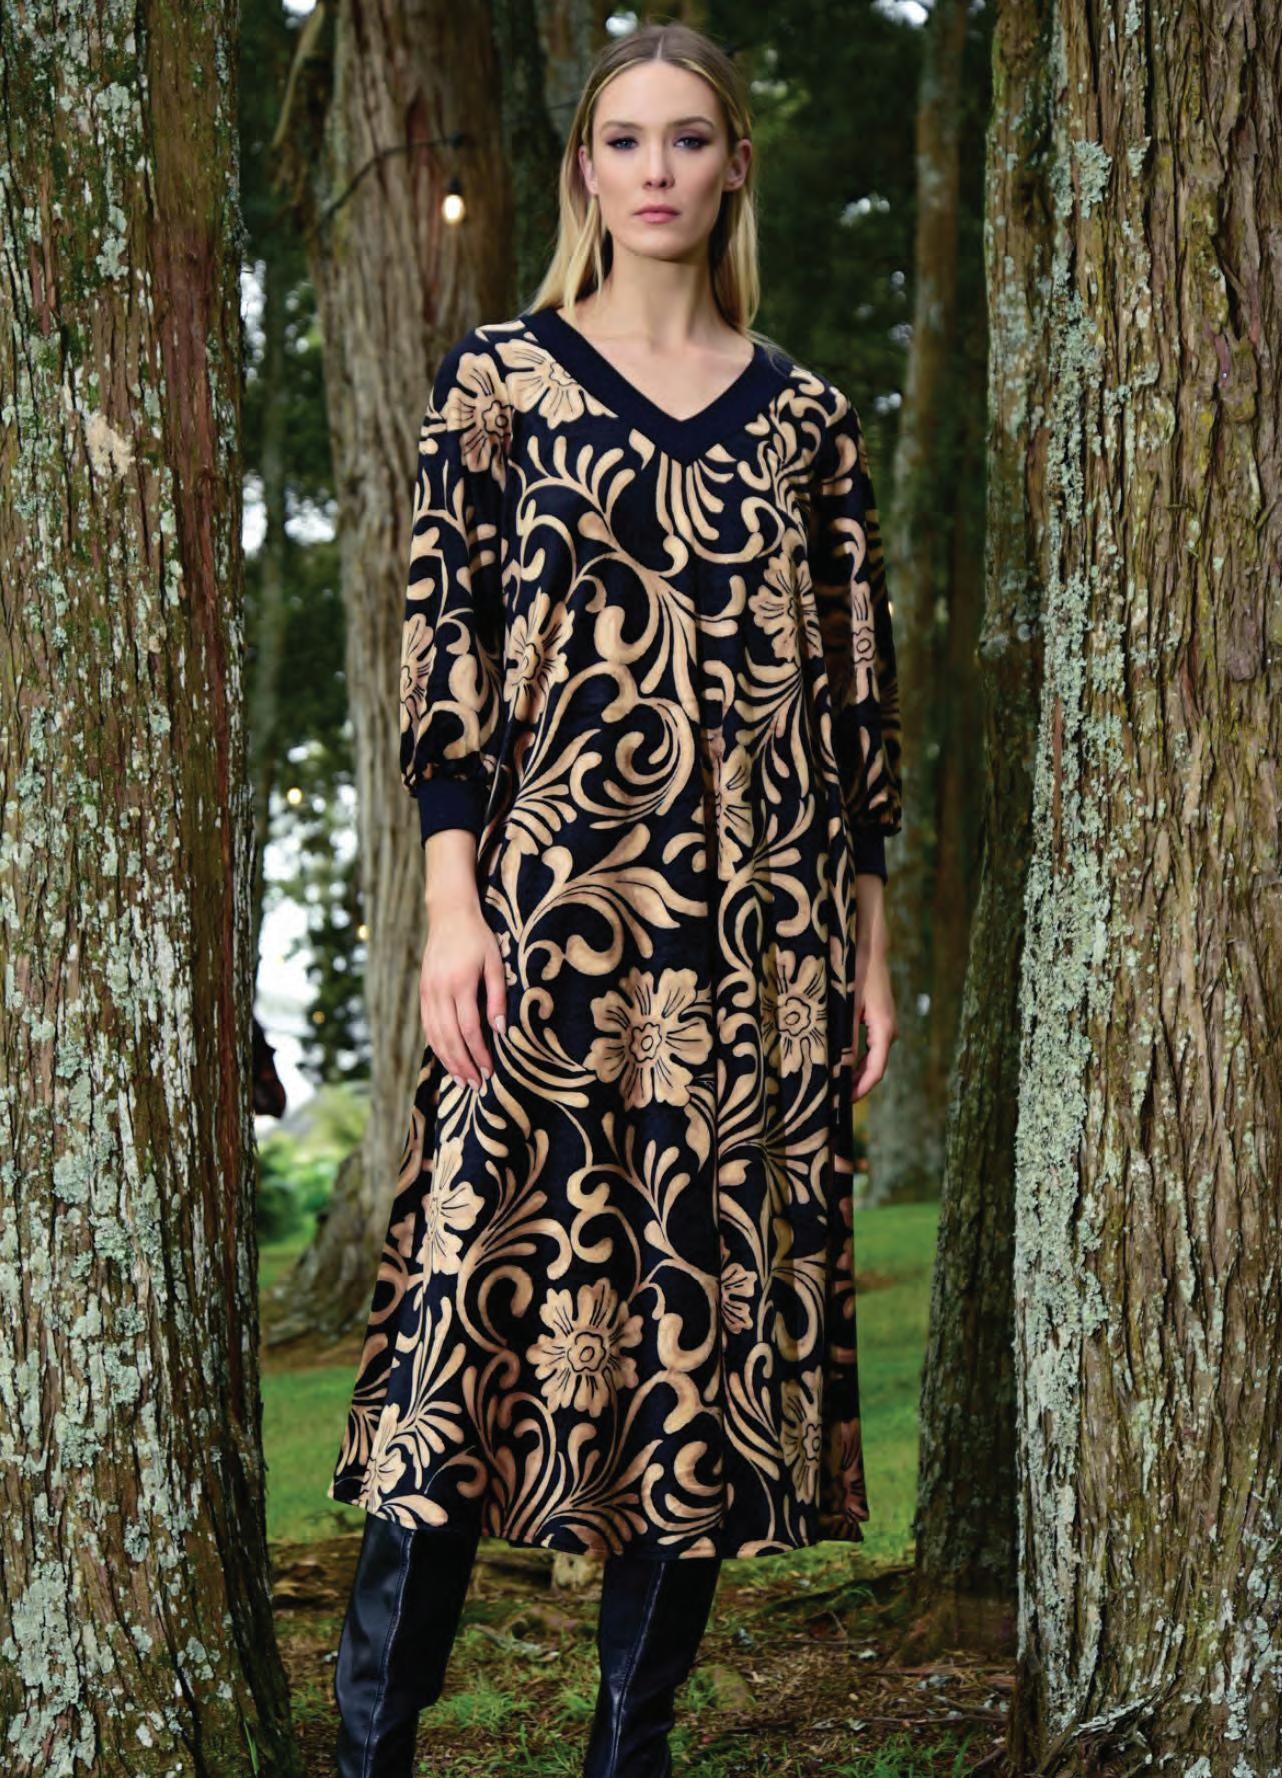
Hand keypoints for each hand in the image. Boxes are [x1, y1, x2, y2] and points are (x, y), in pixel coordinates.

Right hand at [420, 904, 507, 1089]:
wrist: (449, 916)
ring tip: (461, 1081)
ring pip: (435, 1035)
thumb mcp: (495, 963)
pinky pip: (428, 1026)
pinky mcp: (423, 992)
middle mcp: (439, 991)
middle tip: (476, 1086)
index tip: (489, 1072)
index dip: (479, 1054)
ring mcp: (427, 993)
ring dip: (448, 1061)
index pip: (469, 1029)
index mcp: (459, 984)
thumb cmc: (478, 938)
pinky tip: (446, 1059)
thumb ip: (498, 997)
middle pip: (450, 1038)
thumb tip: (500, 1031)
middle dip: (463, 1065)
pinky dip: (436, 1046)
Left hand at [851, 877, 896, 1100]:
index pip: (876, 1070)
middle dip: (855, 1085)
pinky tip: (836, 1061)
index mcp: (884, 1029)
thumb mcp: (847, 1006)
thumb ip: (845, 1038)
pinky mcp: (876, 1017)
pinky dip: (854, 1057)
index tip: (843, 1103)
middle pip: (874, 1067)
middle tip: (833, 1100)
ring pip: (871, 1057)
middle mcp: (888, 1029)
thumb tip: (841, 1068)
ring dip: (853, 1071)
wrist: (868, 943)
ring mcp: (883, 1023)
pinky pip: (868, 1045)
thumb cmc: (856, 970)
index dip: (860, 1090)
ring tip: (832, 1085)